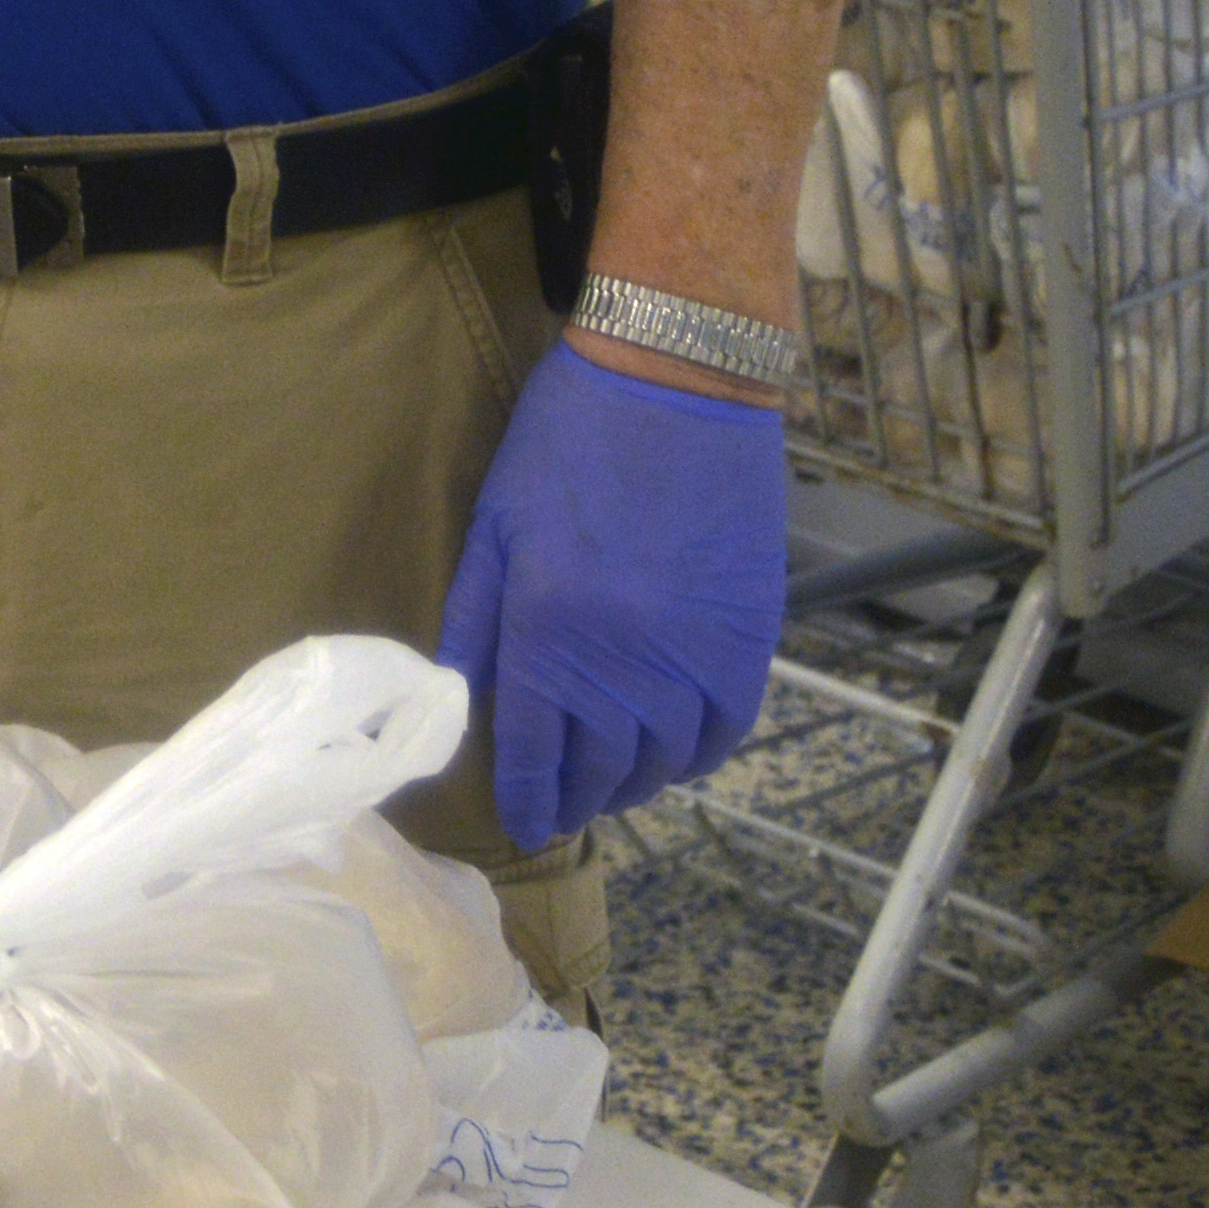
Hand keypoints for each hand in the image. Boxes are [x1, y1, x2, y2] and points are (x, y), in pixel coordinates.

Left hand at [437, 342, 787, 845]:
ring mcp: (696, 655)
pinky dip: (695, 755)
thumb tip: (459, 700)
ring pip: (664, 759)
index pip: (532, 751)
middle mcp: (626, 662)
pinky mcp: (749, 640)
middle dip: (574, 799)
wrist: (677, 383)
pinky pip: (723, 730)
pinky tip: (670, 754)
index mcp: (549, 632)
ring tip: (607, 787)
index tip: (520, 824)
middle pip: (600, 767)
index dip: (524, 798)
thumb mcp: (496, 527)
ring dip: (632, 785)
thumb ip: (476, 623)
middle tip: (559, 811)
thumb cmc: (565, 443)